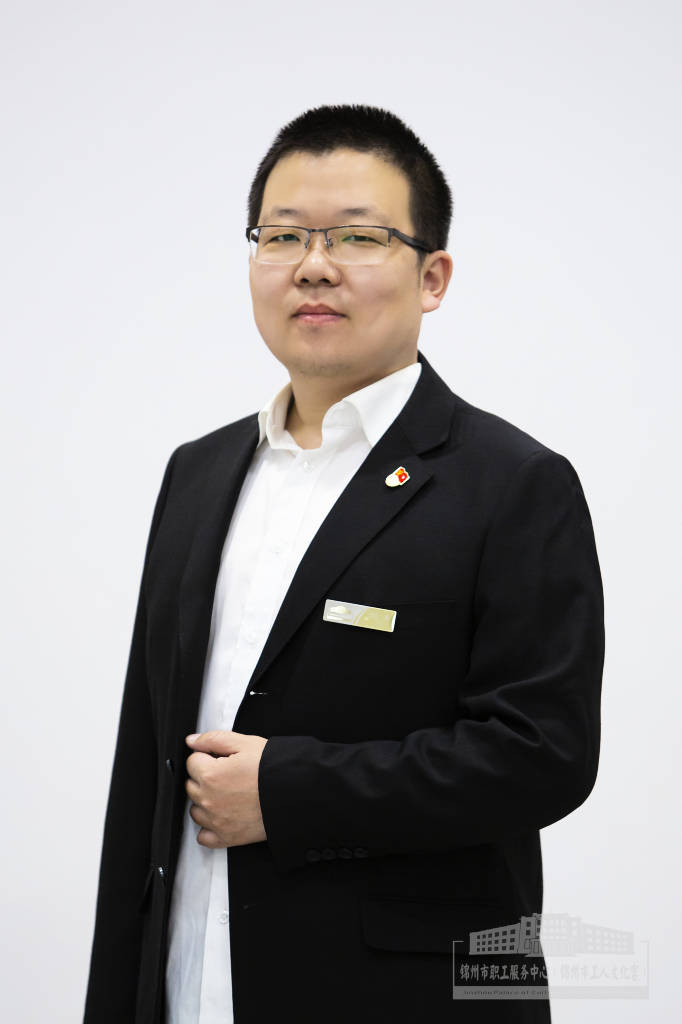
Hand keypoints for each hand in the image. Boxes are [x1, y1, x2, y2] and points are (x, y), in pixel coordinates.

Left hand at [184, 730, 267, 847]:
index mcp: (211, 775)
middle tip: (228, 774)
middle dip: (205, 777)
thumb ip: (213, 739)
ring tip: (228, 794)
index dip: (207, 757)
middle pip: (191, 785)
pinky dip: (209, 827)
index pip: (192, 762)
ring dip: (206, 801)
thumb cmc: (273, 769)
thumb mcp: (245, 743)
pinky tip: (222, 815)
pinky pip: (203, 836)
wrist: (295, 793)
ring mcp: (216, 821)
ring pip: (195, 810)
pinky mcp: (226, 837)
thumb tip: (192, 741)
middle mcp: (209, 800)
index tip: (220, 759)